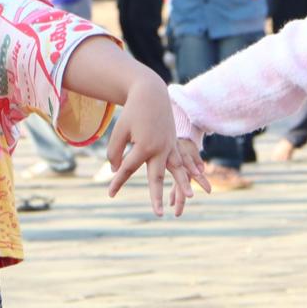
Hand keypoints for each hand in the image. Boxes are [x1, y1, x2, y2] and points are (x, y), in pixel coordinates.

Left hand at [102, 74, 204, 217]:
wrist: (151, 93)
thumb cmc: (132, 112)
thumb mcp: (119, 131)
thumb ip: (115, 152)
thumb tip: (116, 170)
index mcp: (143, 146)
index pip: (128, 169)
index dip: (118, 182)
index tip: (110, 194)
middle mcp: (159, 149)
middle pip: (156, 177)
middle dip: (156, 196)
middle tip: (158, 214)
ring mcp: (169, 146)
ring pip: (176, 170)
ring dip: (182, 185)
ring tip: (189, 198)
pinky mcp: (173, 143)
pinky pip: (181, 161)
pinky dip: (187, 171)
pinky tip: (195, 178)